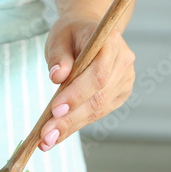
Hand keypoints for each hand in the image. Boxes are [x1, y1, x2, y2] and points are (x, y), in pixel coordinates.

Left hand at [39, 15, 134, 150]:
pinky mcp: (119, 93)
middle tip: (45, 136)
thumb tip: (56, 76)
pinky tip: (58, 134)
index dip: (77, 94)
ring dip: (71, 126)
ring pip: (99, 109)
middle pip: (98, 97)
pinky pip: (98, 112)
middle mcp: (123, 62)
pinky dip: (77, 124)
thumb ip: (58, 56)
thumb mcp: (59, 37)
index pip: (97, 74)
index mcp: (111, 42)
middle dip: (70, 119)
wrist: (88, 30)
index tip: (54, 110)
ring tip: (46, 141)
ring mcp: (125, 79)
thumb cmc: (71, 33)